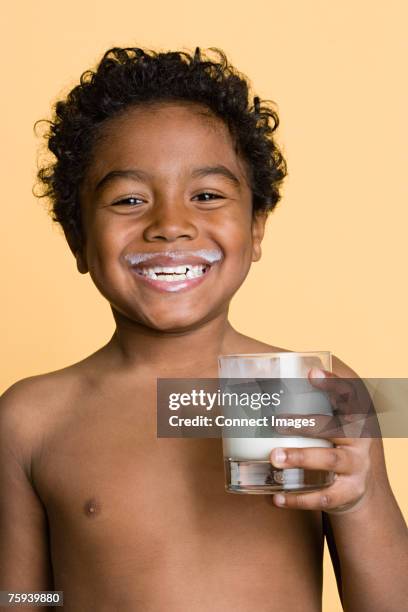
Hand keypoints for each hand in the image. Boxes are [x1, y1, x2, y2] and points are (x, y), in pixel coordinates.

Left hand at [270, 367, 378, 513]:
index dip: (334, 384)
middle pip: (337, 428)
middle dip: (307, 424)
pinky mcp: (348, 493)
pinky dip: (299, 498)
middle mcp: (360, 441)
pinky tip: (277, 496)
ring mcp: (356, 468)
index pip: (350, 396)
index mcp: (354, 418)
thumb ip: (308, 406)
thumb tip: (260, 378)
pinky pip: (324, 497)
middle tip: (276, 421)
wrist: (357, 489)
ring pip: (330, 461)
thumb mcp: (329, 424)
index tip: (311, 374)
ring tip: (274, 457)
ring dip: (301, 458)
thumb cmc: (331, 445)